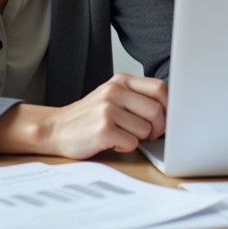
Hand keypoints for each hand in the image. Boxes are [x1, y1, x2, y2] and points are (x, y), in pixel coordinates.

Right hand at [0, 73, 166, 159]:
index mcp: (121, 81)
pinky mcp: (103, 129)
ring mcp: (107, 109)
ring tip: (123, 135)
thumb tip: (172, 111)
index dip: (168, 107)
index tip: (163, 118)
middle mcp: (115, 91)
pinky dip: (126, 147)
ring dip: (139, 139)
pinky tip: (113, 142)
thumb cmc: (90, 116)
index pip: (160, 88)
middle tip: (146, 134)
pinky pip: (131, 143)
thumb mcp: (113, 97)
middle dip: (157, 128)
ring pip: (146, 129)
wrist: (55, 129)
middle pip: (157, 111)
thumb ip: (138, 97)